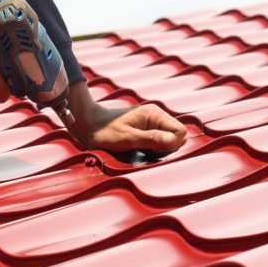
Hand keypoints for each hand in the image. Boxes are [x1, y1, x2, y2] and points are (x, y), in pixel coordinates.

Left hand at [66, 82, 186, 153]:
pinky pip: (160, 140)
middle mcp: (156, 116)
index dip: (172, 145)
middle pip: (177, 136)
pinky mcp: (146, 128)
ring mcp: (152, 122)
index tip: (154, 151)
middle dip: (167, 148)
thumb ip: (150, 139)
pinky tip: (142, 150)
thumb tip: (172, 141)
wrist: (88, 124)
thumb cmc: (104, 132)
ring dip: (160, 149)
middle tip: (147, 152)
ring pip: (169, 139)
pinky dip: (154, 148)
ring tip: (143, 151)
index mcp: (154, 114)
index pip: (180, 131)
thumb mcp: (127, 138)